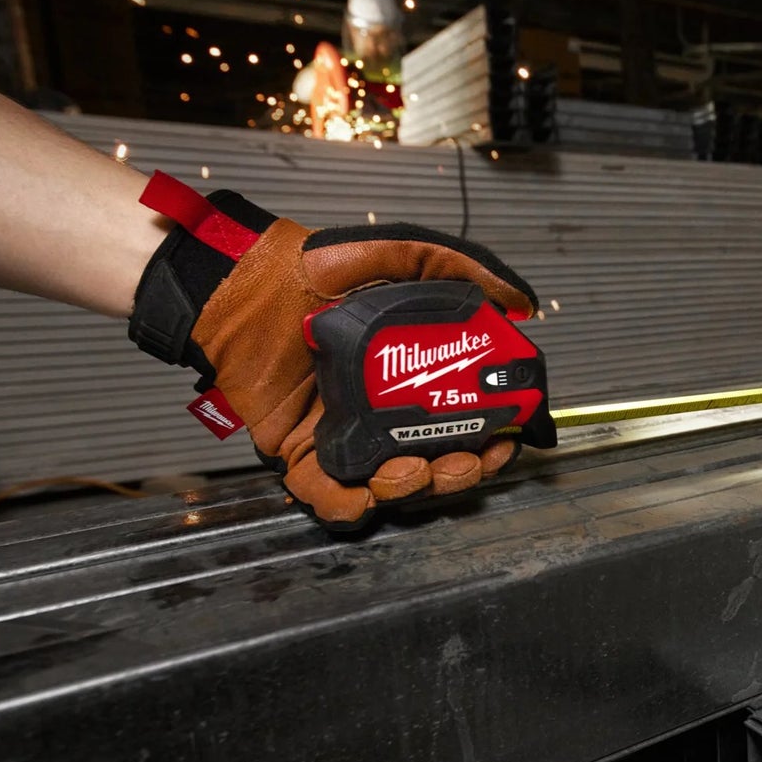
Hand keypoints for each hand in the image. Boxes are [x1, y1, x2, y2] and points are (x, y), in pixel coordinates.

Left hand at [130, 172, 537, 527]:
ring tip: (422, 471)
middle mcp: (380, 411)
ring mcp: (341, 435)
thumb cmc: (311, 268)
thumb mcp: (397, 255)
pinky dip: (352, 506)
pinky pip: (329, 497)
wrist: (240, 285)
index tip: (507, 435)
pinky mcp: (299, 453)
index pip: (461, 419)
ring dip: (416, 489)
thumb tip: (520, 302)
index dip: (489, 436)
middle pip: (434, 462)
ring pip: (389, 486)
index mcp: (408, 376)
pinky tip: (373, 493)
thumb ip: (457, 269)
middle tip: (473, 459)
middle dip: (461, 472)